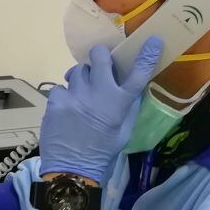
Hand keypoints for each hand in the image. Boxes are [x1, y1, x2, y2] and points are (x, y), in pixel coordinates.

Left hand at [39, 40, 163, 182]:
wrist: (72, 169)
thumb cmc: (103, 152)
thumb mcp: (124, 130)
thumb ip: (128, 106)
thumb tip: (132, 88)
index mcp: (120, 103)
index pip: (139, 73)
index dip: (147, 54)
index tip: (152, 40)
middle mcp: (99, 94)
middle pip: (100, 56)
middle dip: (100, 56)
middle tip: (100, 64)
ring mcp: (75, 95)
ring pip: (78, 71)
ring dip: (81, 78)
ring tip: (81, 94)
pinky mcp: (56, 100)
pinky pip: (61, 87)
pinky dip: (64, 95)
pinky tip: (67, 107)